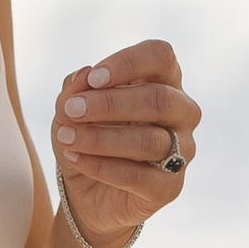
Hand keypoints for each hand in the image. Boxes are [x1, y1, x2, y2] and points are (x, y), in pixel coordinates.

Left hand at [52, 41, 200, 247]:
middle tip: (72, 110)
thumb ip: (75, 89)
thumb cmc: (88, 135)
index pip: (161, 56)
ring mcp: (182, 151)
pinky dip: (102, 166)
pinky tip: (76, 159)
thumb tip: (82, 75)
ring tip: (66, 138)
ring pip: (149, 140)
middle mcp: (182, 112)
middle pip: (160, 99)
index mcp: (164, 81)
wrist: (88, 191)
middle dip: (110, 104)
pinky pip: (140, 176)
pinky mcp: (171, 187)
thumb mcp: (70, 109)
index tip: (93, 78)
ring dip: (100, 138)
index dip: (129, 62)